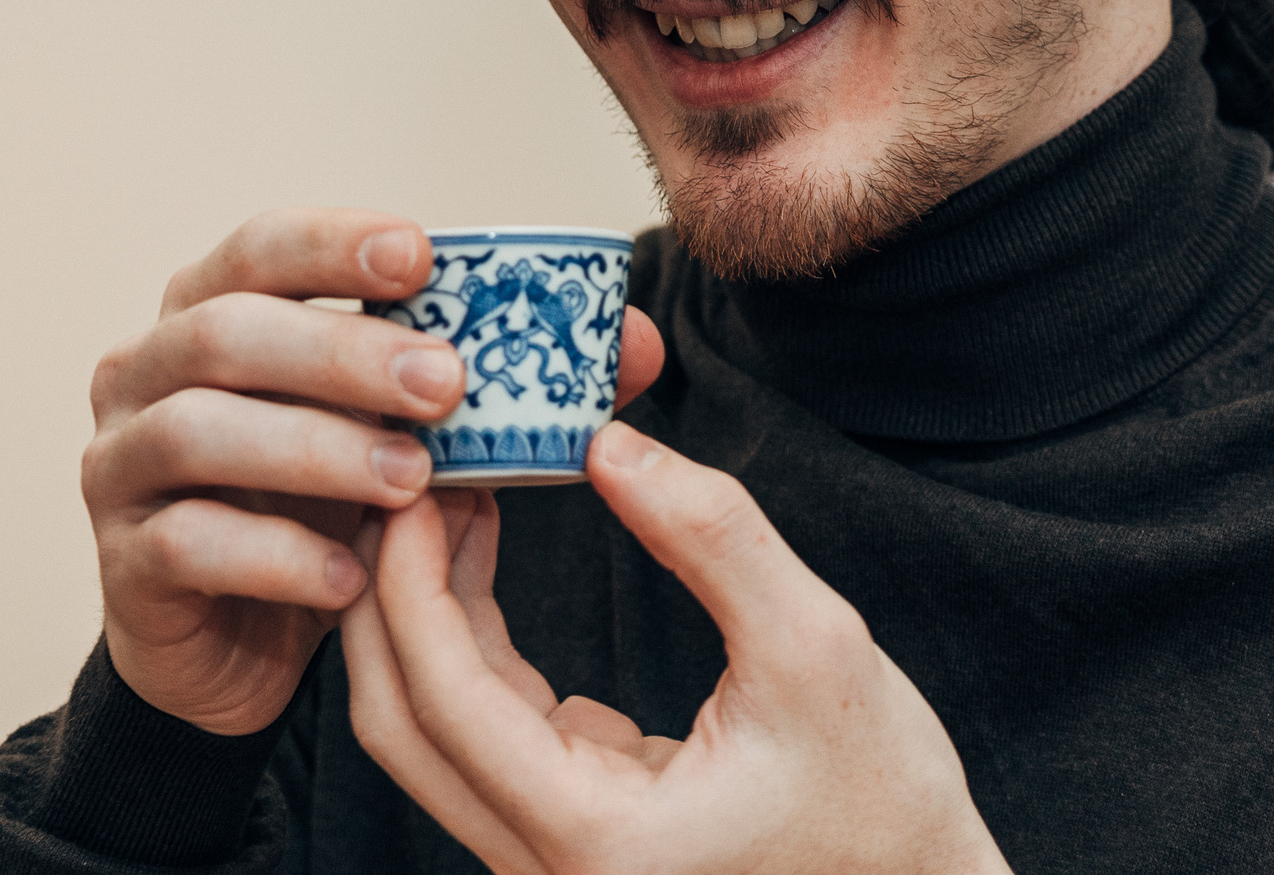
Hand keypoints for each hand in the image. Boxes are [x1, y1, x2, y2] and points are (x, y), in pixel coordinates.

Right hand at [84, 208, 663, 734]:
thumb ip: (505, 380)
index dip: (333, 242)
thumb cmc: (322, 500)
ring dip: (313, 449)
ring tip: (410, 480)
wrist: (238, 636)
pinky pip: (188, 544)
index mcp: (214, 309)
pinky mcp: (124, 565)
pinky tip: (354, 576)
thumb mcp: (407, 430)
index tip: (422, 255)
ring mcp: (120, 465)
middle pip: (223, 331)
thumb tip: (629, 345)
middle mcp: (147, 371)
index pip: (259, 246)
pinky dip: (278, 556)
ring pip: (197, 431)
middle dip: (339, 350)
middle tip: (445, 383)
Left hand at [340, 423, 1010, 874]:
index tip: (417, 479)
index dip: (411, 580)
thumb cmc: (885, 802)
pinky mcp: (570, 829)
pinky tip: (487, 550)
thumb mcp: (815, 650)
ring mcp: (550, 857)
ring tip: (454, 490)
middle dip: (388, 591)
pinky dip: (470, 639)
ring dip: (427, 609)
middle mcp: (545, 866)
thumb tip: (610, 441)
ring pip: (432, 729)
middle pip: (401, 724)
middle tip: (409, 473)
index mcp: (591, 840)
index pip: (443, 699)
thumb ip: (712, 539)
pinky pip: (483, 731)